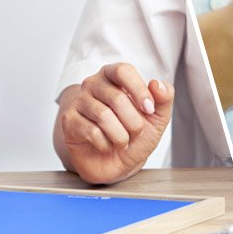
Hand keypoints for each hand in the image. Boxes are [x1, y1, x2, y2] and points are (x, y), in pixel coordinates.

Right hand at [55, 63, 173, 183]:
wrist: (115, 162)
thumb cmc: (134, 134)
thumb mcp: (156, 118)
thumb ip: (163, 99)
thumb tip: (158, 84)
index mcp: (114, 76)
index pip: (123, 71)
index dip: (139, 90)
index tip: (149, 110)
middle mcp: (93, 84)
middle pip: (117, 98)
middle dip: (134, 122)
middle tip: (136, 132)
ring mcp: (78, 102)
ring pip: (103, 116)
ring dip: (121, 136)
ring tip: (122, 140)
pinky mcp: (69, 121)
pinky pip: (91, 131)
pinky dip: (105, 144)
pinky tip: (106, 145)